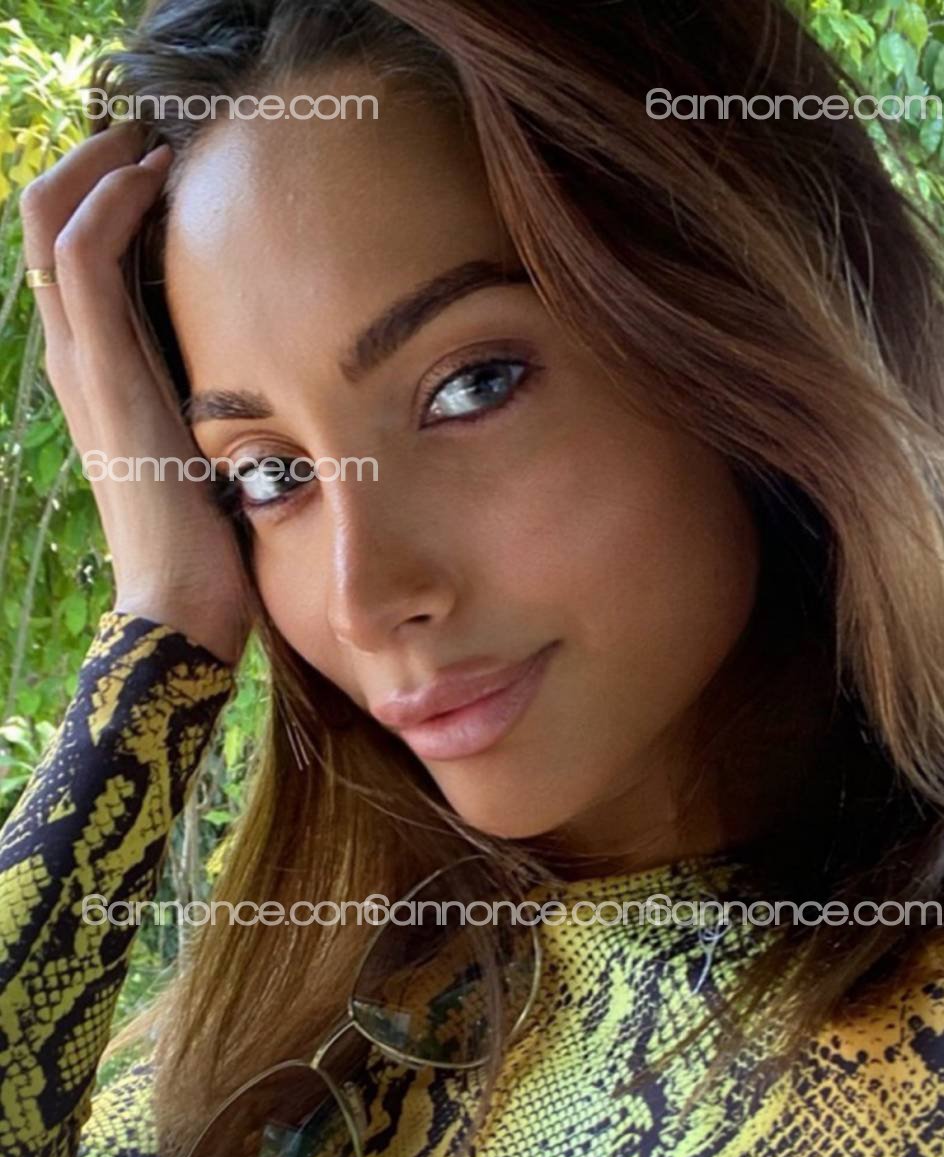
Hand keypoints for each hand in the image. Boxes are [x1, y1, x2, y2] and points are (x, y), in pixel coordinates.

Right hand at [19, 123, 253, 667]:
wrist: (181, 605)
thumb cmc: (208, 543)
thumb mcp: (211, 448)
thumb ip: (214, 399)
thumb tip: (269, 368)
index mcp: (98, 373)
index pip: (69, 253)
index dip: (100, 193)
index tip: (161, 166)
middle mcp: (75, 359)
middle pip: (45, 221)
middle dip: (92, 161)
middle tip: (149, 135)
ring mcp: (82, 363)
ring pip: (51, 222)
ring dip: (98, 163)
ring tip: (151, 139)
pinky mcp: (103, 372)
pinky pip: (82, 256)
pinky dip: (111, 201)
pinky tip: (157, 181)